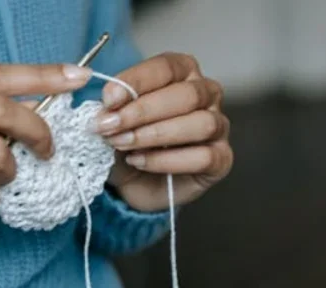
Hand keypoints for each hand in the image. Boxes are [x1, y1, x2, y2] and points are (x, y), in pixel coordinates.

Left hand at [96, 53, 232, 211]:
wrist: (131, 183)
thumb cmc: (125, 143)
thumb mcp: (110, 121)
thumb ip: (109, 108)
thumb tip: (105, 104)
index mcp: (180, 73)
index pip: (166, 67)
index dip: (136, 81)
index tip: (108, 99)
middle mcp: (205, 94)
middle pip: (187, 94)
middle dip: (142, 111)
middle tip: (110, 126)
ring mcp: (218, 127)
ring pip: (201, 124)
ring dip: (155, 135)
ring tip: (122, 145)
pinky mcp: (220, 159)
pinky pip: (204, 157)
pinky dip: (166, 160)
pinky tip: (139, 161)